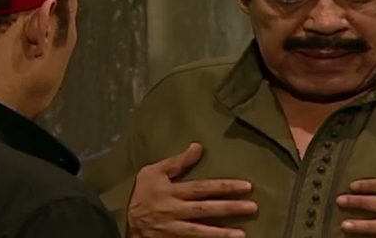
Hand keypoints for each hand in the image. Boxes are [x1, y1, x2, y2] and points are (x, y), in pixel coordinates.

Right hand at [127, 143, 257, 237]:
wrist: (123, 222)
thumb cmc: (142, 194)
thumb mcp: (153, 172)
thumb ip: (177, 162)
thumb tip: (198, 147)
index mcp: (171, 191)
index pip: (202, 188)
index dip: (224, 187)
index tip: (246, 186)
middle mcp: (173, 210)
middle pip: (205, 209)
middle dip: (229, 208)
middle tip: (252, 207)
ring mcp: (173, 229)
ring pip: (199, 232)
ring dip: (221, 233)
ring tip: (241, 234)